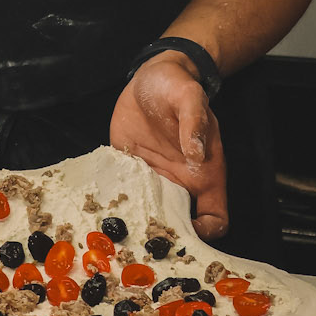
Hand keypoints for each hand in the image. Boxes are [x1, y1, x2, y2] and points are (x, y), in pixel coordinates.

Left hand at [109, 54, 227, 240]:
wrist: (151, 77)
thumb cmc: (177, 86)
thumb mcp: (188, 97)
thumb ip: (194, 122)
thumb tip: (197, 153)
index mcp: (203, 174)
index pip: (216, 219)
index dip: (205, 232)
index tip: (184, 233)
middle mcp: (179, 183)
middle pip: (178, 225)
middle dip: (164, 236)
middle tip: (142, 238)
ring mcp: (153, 179)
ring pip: (147, 215)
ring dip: (135, 222)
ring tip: (116, 225)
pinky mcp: (128, 170)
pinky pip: (122, 193)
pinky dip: (113, 201)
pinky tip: (99, 203)